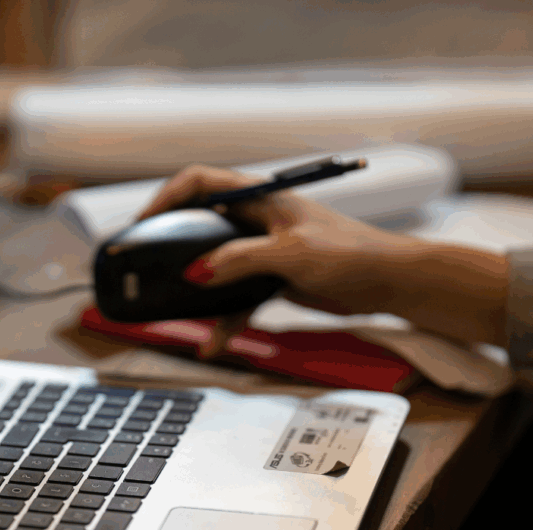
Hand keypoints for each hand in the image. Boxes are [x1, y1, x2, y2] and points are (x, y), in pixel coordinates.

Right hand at [138, 164, 508, 347]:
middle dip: (171, 246)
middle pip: (200, 225)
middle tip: (146, 266)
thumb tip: (197, 272)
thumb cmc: (351, 253)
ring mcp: (263, 250)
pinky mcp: (273, 278)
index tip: (142, 222)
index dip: (166, 197)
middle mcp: (256, 219)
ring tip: (174, 312)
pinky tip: (216, 342)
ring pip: (216, 267)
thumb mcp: (291, 254)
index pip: (200, 183)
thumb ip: (241, 260)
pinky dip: (227, 320)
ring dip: (197, 293)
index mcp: (259, 198)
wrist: (390, 282)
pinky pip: (238, 298)